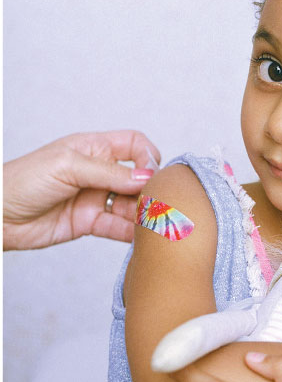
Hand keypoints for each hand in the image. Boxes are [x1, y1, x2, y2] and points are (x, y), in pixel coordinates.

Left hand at [4, 130, 159, 249]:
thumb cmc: (22, 180)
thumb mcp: (68, 166)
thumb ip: (108, 172)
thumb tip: (146, 177)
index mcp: (93, 148)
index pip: (134, 145)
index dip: (148, 157)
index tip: (151, 175)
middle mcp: (98, 172)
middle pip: (137, 179)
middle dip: (150, 191)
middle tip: (159, 205)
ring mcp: (95, 198)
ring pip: (130, 206)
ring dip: (143, 215)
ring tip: (154, 224)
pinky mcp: (89, 223)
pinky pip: (117, 227)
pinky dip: (130, 233)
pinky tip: (139, 236)